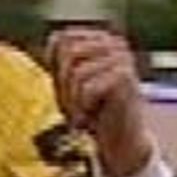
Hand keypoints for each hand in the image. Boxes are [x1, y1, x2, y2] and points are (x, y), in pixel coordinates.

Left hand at [47, 26, 153, 176]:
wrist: (120, 140)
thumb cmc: (93, 110)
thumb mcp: (69, 81)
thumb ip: (60, 58)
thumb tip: (52, 36)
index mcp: (100, 38)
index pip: (62, 38)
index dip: (55, 66)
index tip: (66, 89)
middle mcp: (114, 43)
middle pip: (68, 53)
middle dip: (63, 84)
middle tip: (73, 106)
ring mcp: (122, 58)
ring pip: (76, 72)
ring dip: (72, 99)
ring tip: (82, 113)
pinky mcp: (125, 76)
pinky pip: (88, 88)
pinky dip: (83, 107)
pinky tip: (91, 116)